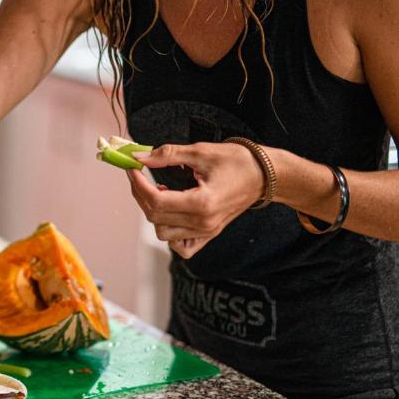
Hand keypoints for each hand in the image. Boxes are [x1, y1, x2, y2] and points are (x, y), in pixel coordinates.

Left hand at [128, 142, 263, 258]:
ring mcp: (207, 231)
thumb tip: (140, 157)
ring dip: (153, 213)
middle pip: (155, 217)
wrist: (266, 175)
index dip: (138, 184)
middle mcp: (203, 223)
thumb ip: (168, 155)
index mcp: (202, 203)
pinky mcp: (209, 234)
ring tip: (160, 191)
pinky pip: (182, 246)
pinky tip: (171, 212)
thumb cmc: (239, 161)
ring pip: (163, 233)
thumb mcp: (201, 152)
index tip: (132, 168)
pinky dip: (170, 234)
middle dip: (141, 195)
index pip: (156, 201)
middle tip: (139, 175)